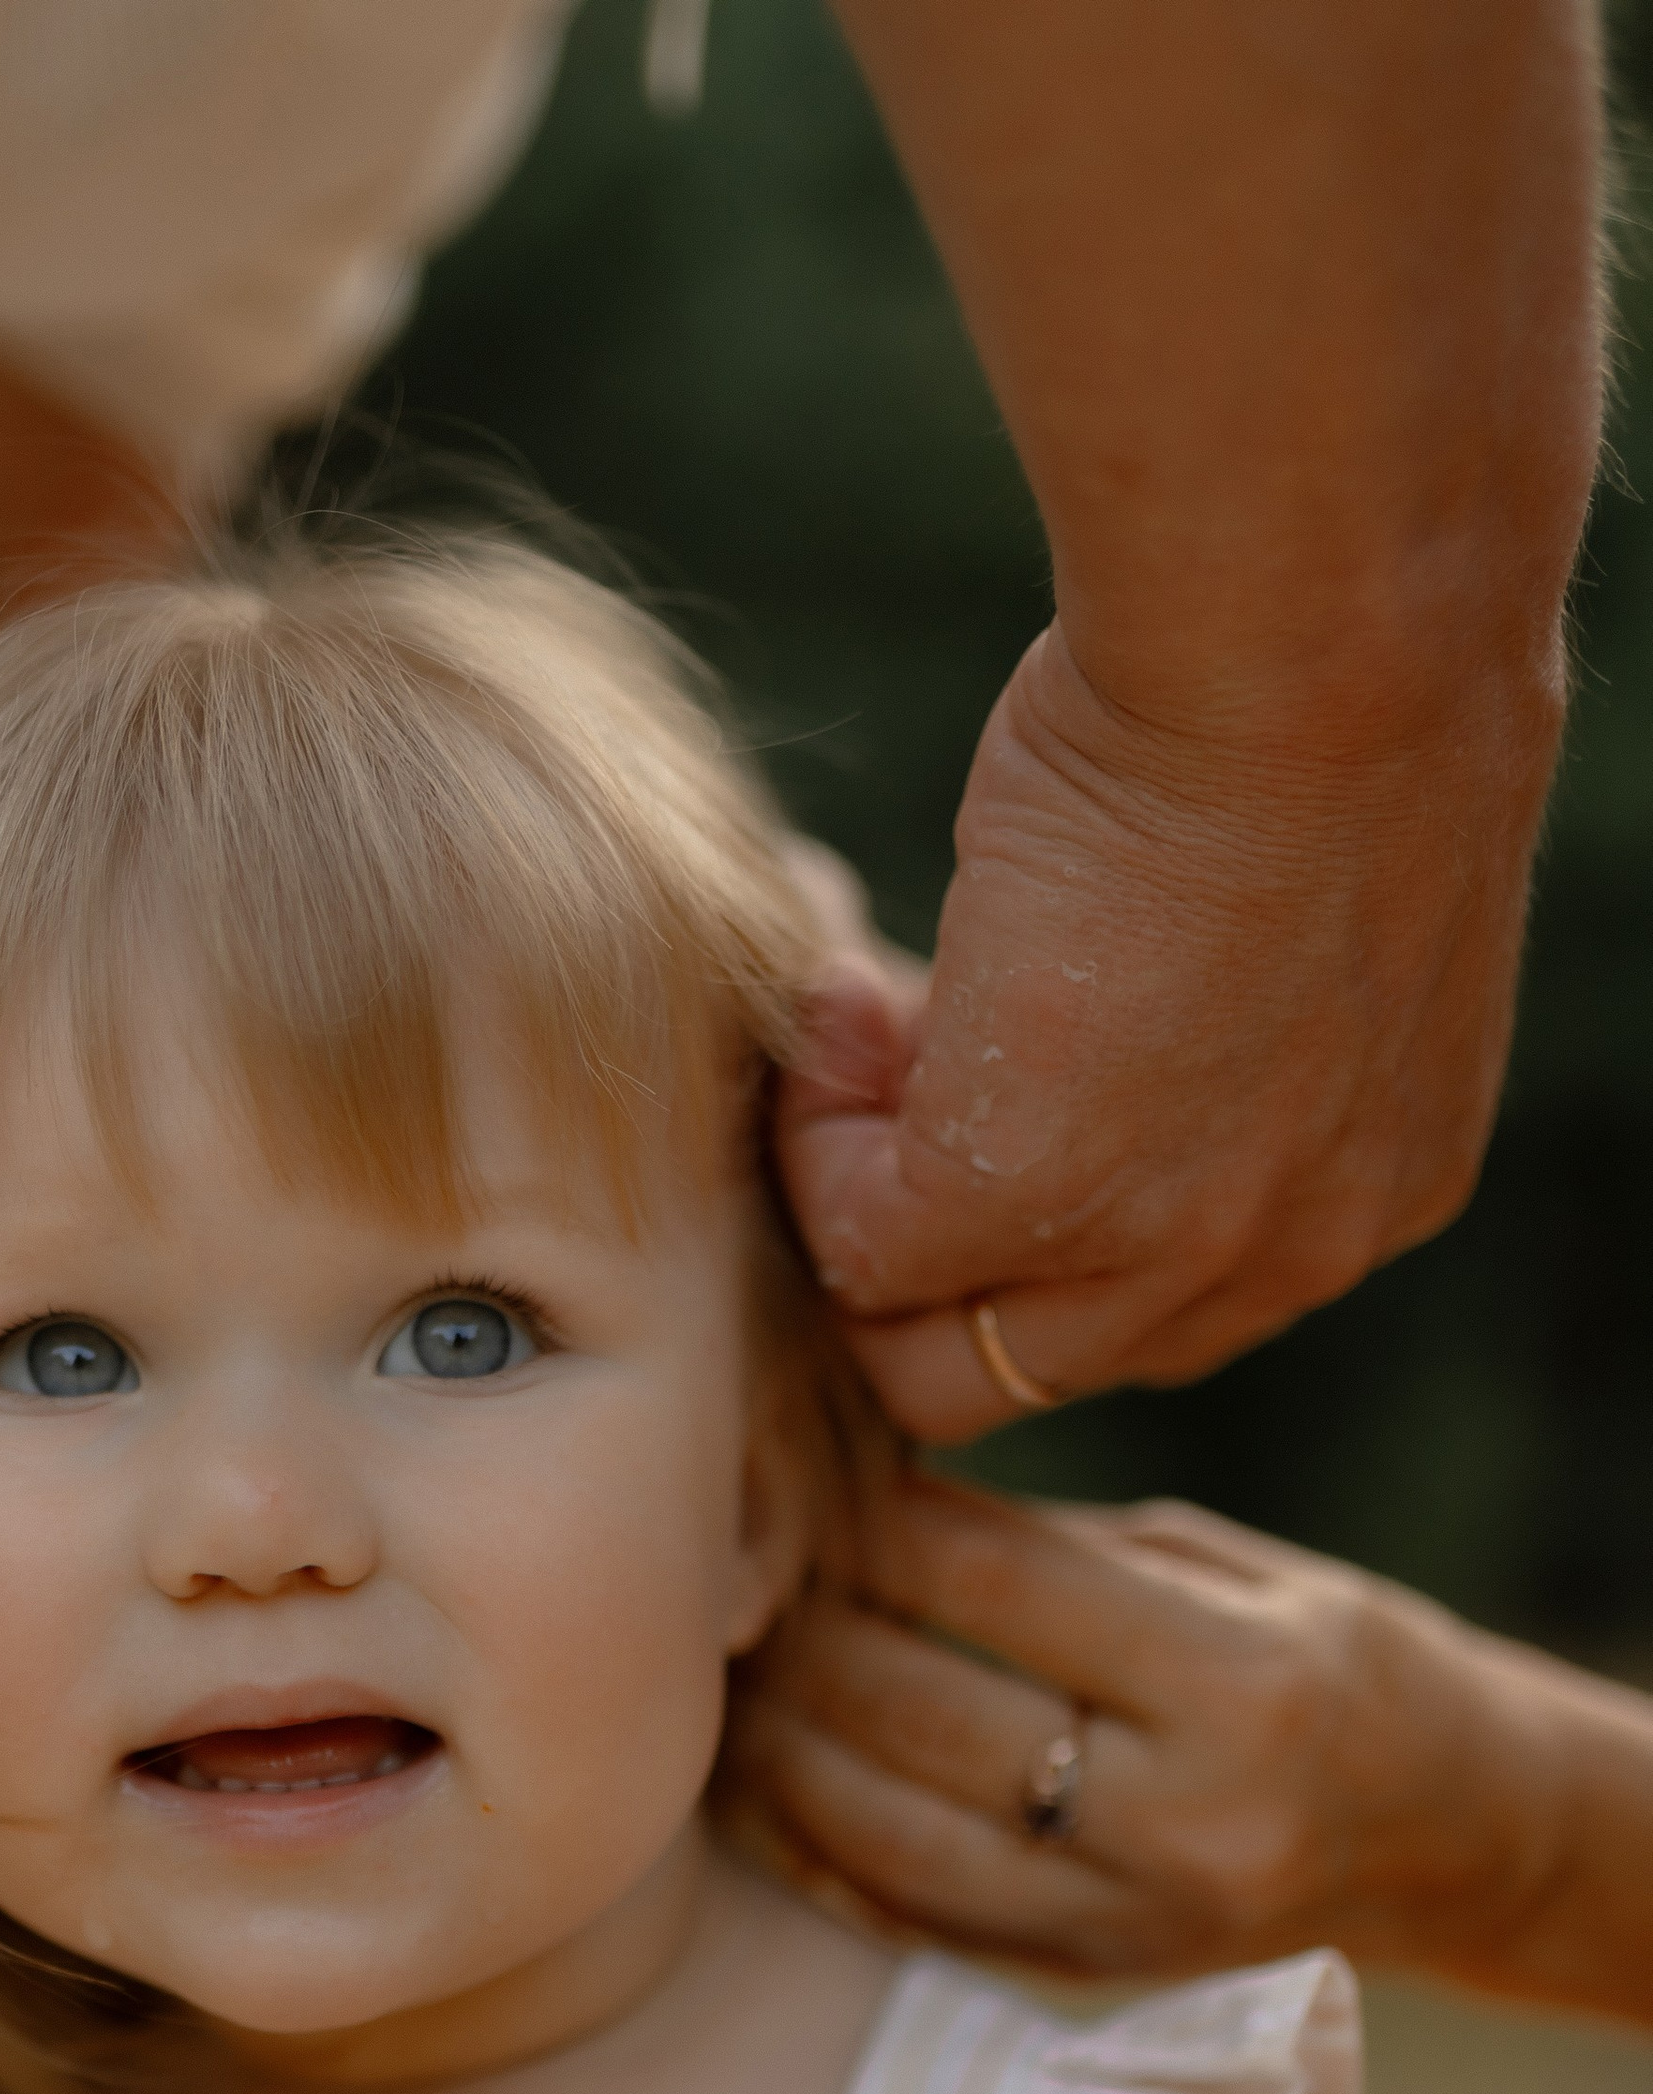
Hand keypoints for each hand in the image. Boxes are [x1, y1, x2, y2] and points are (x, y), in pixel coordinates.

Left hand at [744, 1469, 1546, 1986]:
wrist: (1449, 1840)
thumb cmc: (1334, 1665)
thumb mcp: (1232, 1572)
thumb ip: (1056, 1552)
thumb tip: (861, 1505)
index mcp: (1242, 1685)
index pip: (994, 1581)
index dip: (869, 1522)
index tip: (793, 1472)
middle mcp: (1185, 1821)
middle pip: (920, 1712)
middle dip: (801, 1630)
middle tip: (723, 1571)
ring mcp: (1128, 1922)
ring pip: (885, 1831)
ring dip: (777, 1747)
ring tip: (721, 1672)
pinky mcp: (1082, 1979)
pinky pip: (902, 1913)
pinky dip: (811, 1843)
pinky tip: (757, 1780)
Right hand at [775, 623, 1539, 1440]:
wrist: (1318, 639)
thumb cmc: (1321, 691)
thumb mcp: (1298, 921)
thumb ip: (1209, 1046)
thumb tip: (1023, 1055)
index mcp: (1366, 1189)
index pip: (1159, 1303)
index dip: (1039, 1203)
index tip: (982, 1053)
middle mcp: (1279, 1255)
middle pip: (1042, 1367)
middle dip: (936, 1255)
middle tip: (888, 1082)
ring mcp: (1156, 1246)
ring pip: (938, 1360)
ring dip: (863, 1206)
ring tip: (863, 1021)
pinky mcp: (1023, 1197)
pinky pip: (859, 1245)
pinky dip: (815, 1135)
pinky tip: (841, 990)